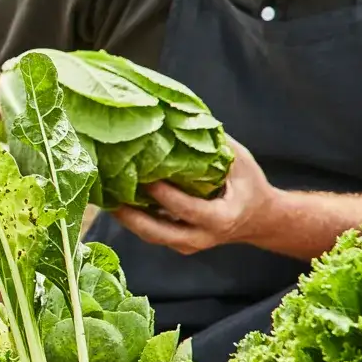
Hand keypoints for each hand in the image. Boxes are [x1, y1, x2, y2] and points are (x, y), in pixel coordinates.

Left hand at [110, 136, 275, 254]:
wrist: (258, 219)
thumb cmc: (248, 185)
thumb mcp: (241, 163)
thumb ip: (216, 145)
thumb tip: (182, 118)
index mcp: (222, 218)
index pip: (189, 210)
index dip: (167, 196)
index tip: (146, 178)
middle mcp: (202, 237)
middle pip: (160, 233)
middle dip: (132, 216)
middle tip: (109, 195)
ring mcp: (188, 244)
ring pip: (150, 236)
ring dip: (126, 218)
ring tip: (103, 196)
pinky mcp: (176, 243)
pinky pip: (152, 233)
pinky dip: (133, 218)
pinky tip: (114, 198)